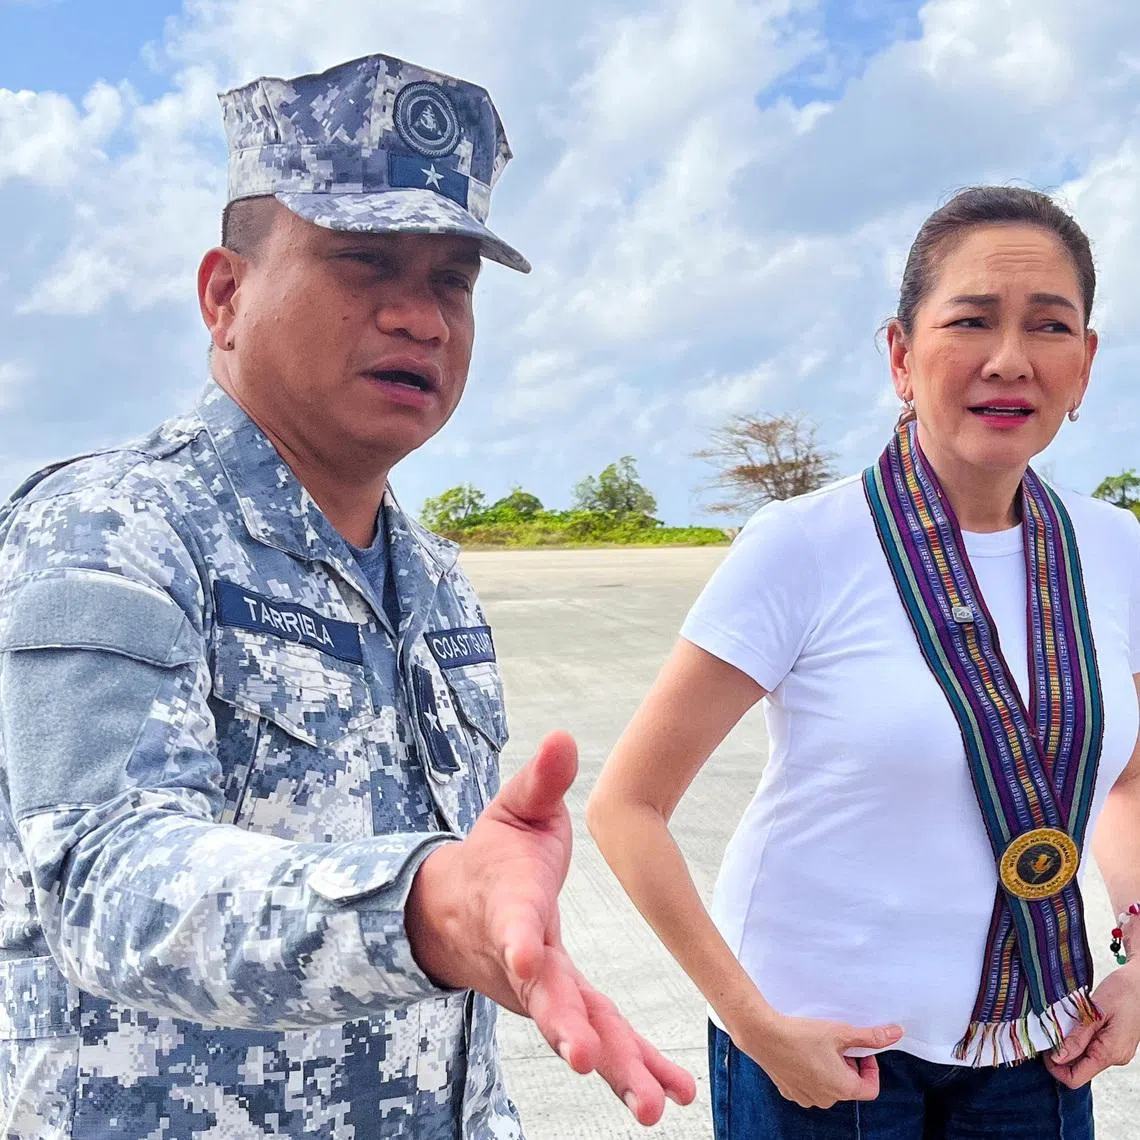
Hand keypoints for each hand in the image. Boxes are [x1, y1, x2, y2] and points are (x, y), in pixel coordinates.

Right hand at [406, 731, 696, 1124]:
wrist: (456, 912)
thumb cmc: (493, 856)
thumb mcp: (513, 808)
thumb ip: (540, 780)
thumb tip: (564, 736)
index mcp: (509, 901)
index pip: (511, 922)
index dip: (517, 939)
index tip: (526, 957)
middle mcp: (522, 956)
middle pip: (543, 994)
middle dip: (566, 1026)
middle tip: (588, 1060)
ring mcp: (541, 990)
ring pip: (577, 1028)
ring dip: (615, 1066)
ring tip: (651, 1105)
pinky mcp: (563, 1006)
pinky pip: (601, 1037)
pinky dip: (634, 1066)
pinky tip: (672, 1092)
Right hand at [733, 1010, 903, 1108]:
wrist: (763, 1035)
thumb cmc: (802, 1034)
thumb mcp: (840, 1032)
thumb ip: (870, 1036)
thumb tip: (896, 1033)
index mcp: (842, 1088)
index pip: (871, 1088)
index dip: (871, 1067)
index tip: (859, 1049)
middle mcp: (826, 1099)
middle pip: (849, 1085)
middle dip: (848, 1064)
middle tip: (837, 1042)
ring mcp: (806, 1098)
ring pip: (829, 1086)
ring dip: (830, 1068)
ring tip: (818, 1046)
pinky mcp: (790, 1092)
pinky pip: (810, 1086)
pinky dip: (812, 1072)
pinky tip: (802, 1053)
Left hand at [1045, 961, 1139, 1087]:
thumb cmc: (1123, 991)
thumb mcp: (1095, 1012)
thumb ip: (1077, 1037)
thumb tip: (1057, 1057)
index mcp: (1110, 1053)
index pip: (1076, 1078)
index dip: (1055, 1067)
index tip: (1045, 1046)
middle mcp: (1114, 1057)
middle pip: (1078, 1069)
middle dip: (1060, 1054)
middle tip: (1051, 1030)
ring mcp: (1116, 1051)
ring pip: (1084, 1058)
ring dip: (1069, 1043)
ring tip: (1065, 1021)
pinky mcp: (1115, 1043)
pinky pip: (1092, 1047)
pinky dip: (1079, 1037)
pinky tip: (1076, 1020)